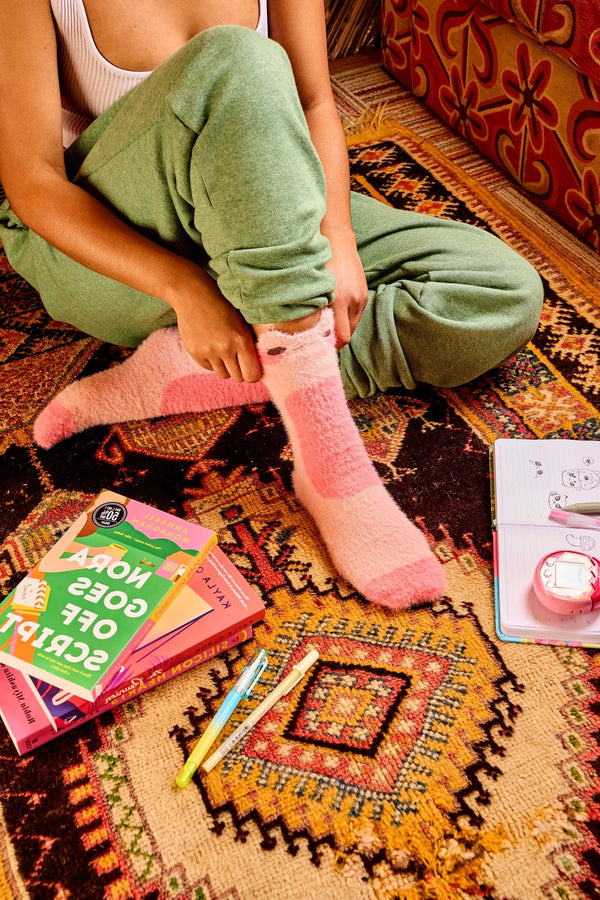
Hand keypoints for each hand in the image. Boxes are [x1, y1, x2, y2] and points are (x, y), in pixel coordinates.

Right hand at [174, 275, 261, 382]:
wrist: (194, 295)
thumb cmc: (223, 307)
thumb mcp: (243, 323)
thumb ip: (249, 346)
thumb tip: (256, 369)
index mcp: (242, 340)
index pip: (252, 375)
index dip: (252, 374)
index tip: (250, 369)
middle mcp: (225, 348)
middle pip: (238, 377)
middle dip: (239, 371)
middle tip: (236, 359)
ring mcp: (208, 351)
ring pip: (223, 374)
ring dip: (225, 367)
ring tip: (222, 350)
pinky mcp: (194, 352)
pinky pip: (208, 368)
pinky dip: (211, 362)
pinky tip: (210, 346)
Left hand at [325, 231, 368, 349]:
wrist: (338, 243)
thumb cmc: (320, 264)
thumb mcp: (314, 288)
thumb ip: (315, 310)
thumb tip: (313, 332)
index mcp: (339, 300)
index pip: (342, 336)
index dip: (333, 345)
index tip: (321, 346)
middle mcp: (353, 300)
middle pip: (348, 333)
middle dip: (336, 338)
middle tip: (322, 338)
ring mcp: (361, 298)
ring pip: (352, 325)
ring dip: (342, 327)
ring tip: (329, 323)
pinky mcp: (364, 295)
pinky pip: (356, 315)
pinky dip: (347, 317)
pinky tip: (337, 312)